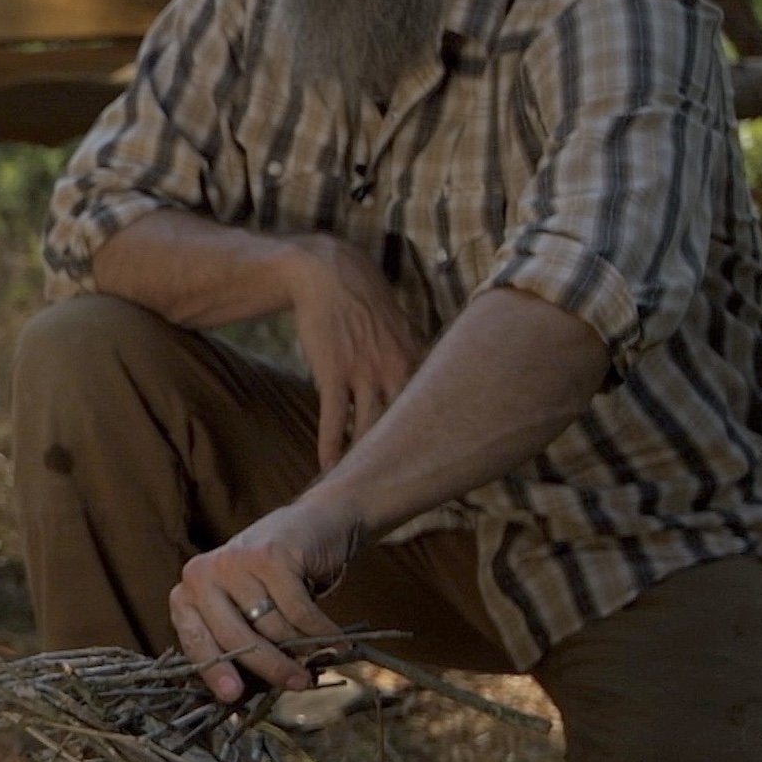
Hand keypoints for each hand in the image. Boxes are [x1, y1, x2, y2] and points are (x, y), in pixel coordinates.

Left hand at [170, 498, 362, 703]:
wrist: (316, 524)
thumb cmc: (277, 580)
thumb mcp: (246, 608)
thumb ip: (239, 642)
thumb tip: (246, 697)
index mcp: (189, 593)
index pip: (196, 642)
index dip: (214, 671)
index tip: (233, 697)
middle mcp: (202, 574)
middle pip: (236, 639)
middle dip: (271, 668)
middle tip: (299, 685)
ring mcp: (235, 561)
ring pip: (271, 628)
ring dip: (303, 648)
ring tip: (322, 654)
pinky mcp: (270, 556)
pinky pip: (299, 611)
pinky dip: (322, 631)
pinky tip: (338, 641)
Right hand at [282, 235, 424, 471]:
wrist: (326, 272)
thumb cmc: (363, 296)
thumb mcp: (399, 323)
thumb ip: (412, 354)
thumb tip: (424, 375)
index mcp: (416, 357)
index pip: (431, 406)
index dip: (432, 438)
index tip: (436, 464)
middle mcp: (396, 369)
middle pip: (404, 425)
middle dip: (404, 458)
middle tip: (404, 488)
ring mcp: (364, 373)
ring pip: (369, 428)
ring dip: (364, 459)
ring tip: (362, 486)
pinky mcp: (333, 374)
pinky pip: (333, 419)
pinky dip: (330, 446)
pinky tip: (327, 468)